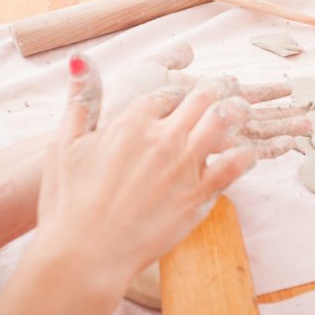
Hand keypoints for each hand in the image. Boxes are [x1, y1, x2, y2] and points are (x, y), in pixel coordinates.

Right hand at [37, 53, 309, 283]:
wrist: (85, 255)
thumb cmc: (68, 203)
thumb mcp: (65, 144)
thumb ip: (81, 99)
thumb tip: (82, 59)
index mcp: (132, 122)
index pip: (168, 94)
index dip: (177, 96)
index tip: (183, 100)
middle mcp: (163, 137)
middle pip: (201, 100)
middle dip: (213, 95)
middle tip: (223, 96)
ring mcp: (185, 164)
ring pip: (224, 122)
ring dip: (236, 113)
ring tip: (244, 111)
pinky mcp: (200, 194)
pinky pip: (235, 164)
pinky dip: (246, 155)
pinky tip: (249, 153)